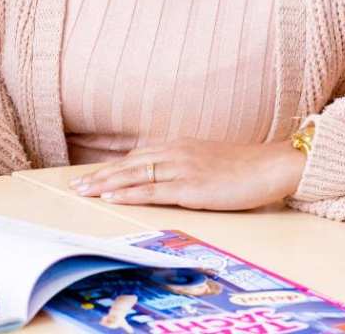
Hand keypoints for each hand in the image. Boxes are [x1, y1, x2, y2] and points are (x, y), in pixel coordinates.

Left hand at [71, 141, 307, 210]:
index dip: (112, 167)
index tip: (90, 175)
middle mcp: (175, 154)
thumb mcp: (208, 160)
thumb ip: (185, 164)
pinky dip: (129, 194)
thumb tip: (166, 176)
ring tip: (83, 192)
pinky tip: (112, 198)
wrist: (270, 166)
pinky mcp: (191, 187)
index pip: (136, 156)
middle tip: (74, 185)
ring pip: (134, 176)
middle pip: (129, 165)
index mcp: (178, 147)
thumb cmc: (244, 167)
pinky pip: (153, 190)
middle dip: (99, 175)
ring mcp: (182, 169)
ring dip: (106, 184)